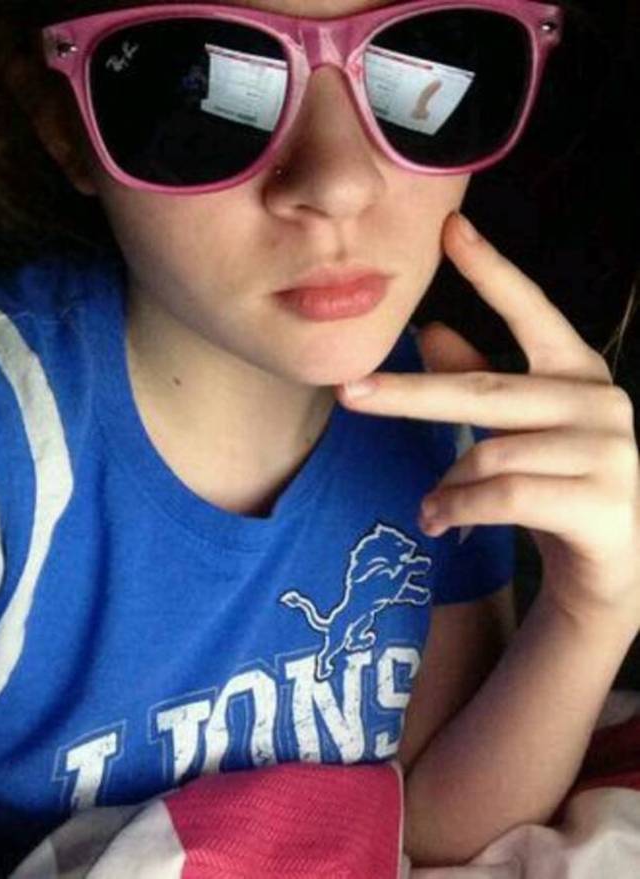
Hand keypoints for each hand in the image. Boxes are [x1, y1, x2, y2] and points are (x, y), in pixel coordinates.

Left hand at [337, 213, 639, 626]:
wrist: (607, 567)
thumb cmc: (556, 486)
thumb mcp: (515, 429)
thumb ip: (480, 380)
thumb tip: (430, 330)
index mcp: (576, 372)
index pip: (530, 311)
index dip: (490, 270)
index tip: (450, 228)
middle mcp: (600, 401)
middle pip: (483, 391)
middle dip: (410, 394)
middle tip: (351, 392)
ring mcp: (609, 452)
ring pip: (490, 455)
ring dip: (447, 485)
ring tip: (431, 508)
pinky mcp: (604, 504)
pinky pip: (504, 498)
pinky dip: (460, 510)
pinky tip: (441, 521)